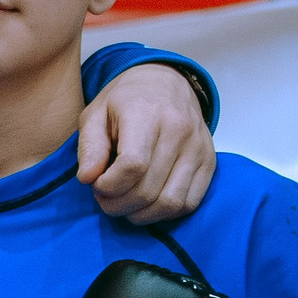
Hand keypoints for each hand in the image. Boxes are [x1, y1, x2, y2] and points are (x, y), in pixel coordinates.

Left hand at [76, 62, 215, 222]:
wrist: (167, 83)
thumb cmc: (125, 101)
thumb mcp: (95, 114)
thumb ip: (89, 147)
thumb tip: (88, 178)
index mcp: (146, 113)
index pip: (132, 165)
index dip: (109, 186)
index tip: (96, 184)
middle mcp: (178, 129)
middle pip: (148, 189)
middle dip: (118, 204)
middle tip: (104, 198)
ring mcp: (198, 147)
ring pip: (170, 202)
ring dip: (141, 214)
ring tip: (124, 203)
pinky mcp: (209, 161)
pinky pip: (189, 203)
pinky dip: (164, 213)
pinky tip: (146, 204)